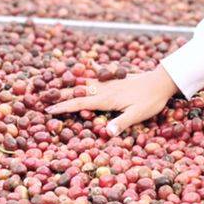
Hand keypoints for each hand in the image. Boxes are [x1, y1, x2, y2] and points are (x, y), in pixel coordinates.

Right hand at [52, 65, 176, 134]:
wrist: (162, 81)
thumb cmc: (150, 100)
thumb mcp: (137, 115)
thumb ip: (121, 123)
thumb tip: (106, 133)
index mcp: (106, 98)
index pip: (80, 104)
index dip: (63, 107)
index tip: (48, 110)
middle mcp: (104, 88)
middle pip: (77, 91)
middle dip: (59, 94)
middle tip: (41, 96)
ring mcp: (109, 82)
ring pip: (84, 82)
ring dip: (69, 83)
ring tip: (53, 83)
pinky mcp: (114, 78)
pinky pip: (95, 75)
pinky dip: (84, 74)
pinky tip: (81, 70)